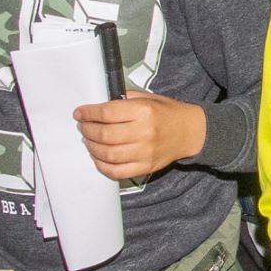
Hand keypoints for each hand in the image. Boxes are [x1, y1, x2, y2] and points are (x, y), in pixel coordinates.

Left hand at [75, 92, 206, 180]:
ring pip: (107, 154)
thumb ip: (123, 100)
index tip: (79, 113)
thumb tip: (97, 107)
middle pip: (104, 134)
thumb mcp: (147, 98)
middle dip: (87, 130)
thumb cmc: (167, 113)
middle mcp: (144, 132)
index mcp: (144, 111)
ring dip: (92, 147)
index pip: (106, 113)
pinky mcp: (146, 167)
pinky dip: (102, 166)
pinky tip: (98, 157)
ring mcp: (145, 152)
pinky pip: (117, 171)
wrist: (190, 132)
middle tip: (83, 127)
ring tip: (89, 140)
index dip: (88, 113)